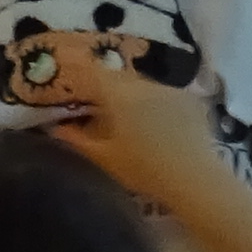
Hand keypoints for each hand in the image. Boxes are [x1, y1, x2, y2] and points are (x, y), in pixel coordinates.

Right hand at [41, 41, 229, 206]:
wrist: (195, 179)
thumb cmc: (143, 170)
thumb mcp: (104, 157)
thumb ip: (75, 139)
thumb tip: (56, 127)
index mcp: (119, 94)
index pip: (92, 71)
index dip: (79, 71)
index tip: (71, 79)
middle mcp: (144, 84)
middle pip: (118, 77)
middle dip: (106, 86)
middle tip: (96, 101)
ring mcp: (170, 89)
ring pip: (143, 85)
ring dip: (132, 94)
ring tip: (127, 114)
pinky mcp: (190, 100)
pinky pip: (165, 94)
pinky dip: (156, 103)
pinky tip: (157, 121)